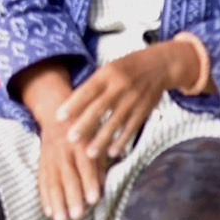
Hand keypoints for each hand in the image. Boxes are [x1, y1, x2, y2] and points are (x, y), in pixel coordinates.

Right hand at [38, 116, 108, 219]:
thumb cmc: (83, 129)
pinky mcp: (42, 163)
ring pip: (53, 182)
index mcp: (80, 144)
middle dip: (72, 198)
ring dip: (56, 203)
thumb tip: (104, 185)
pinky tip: (48, 212)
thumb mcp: (96, 138)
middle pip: (68, 177)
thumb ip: (100, 161)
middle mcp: (64, 152)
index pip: (85, 165)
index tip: (93, 200)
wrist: (54, 113)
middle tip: (77, 216)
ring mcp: (50, 158)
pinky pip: (42, 181)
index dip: (89, 182)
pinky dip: (44, 197)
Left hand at [55, 42, 199, 162]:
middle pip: (100, 108)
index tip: (59, 117)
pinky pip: (131, 128)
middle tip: (70, 138)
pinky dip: (122, 140)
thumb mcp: (107, 69)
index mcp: (107, 74)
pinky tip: (112, 152)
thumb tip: (71, 105)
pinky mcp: (144, 111)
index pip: (87, 91)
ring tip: (89, 153)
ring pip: (116, 122)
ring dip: (102, 139)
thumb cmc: (126, 68)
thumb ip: (92, 86)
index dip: (73, 104)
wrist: (159, 66)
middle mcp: (120, 87)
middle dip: (85, 124)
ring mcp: (133, 100)